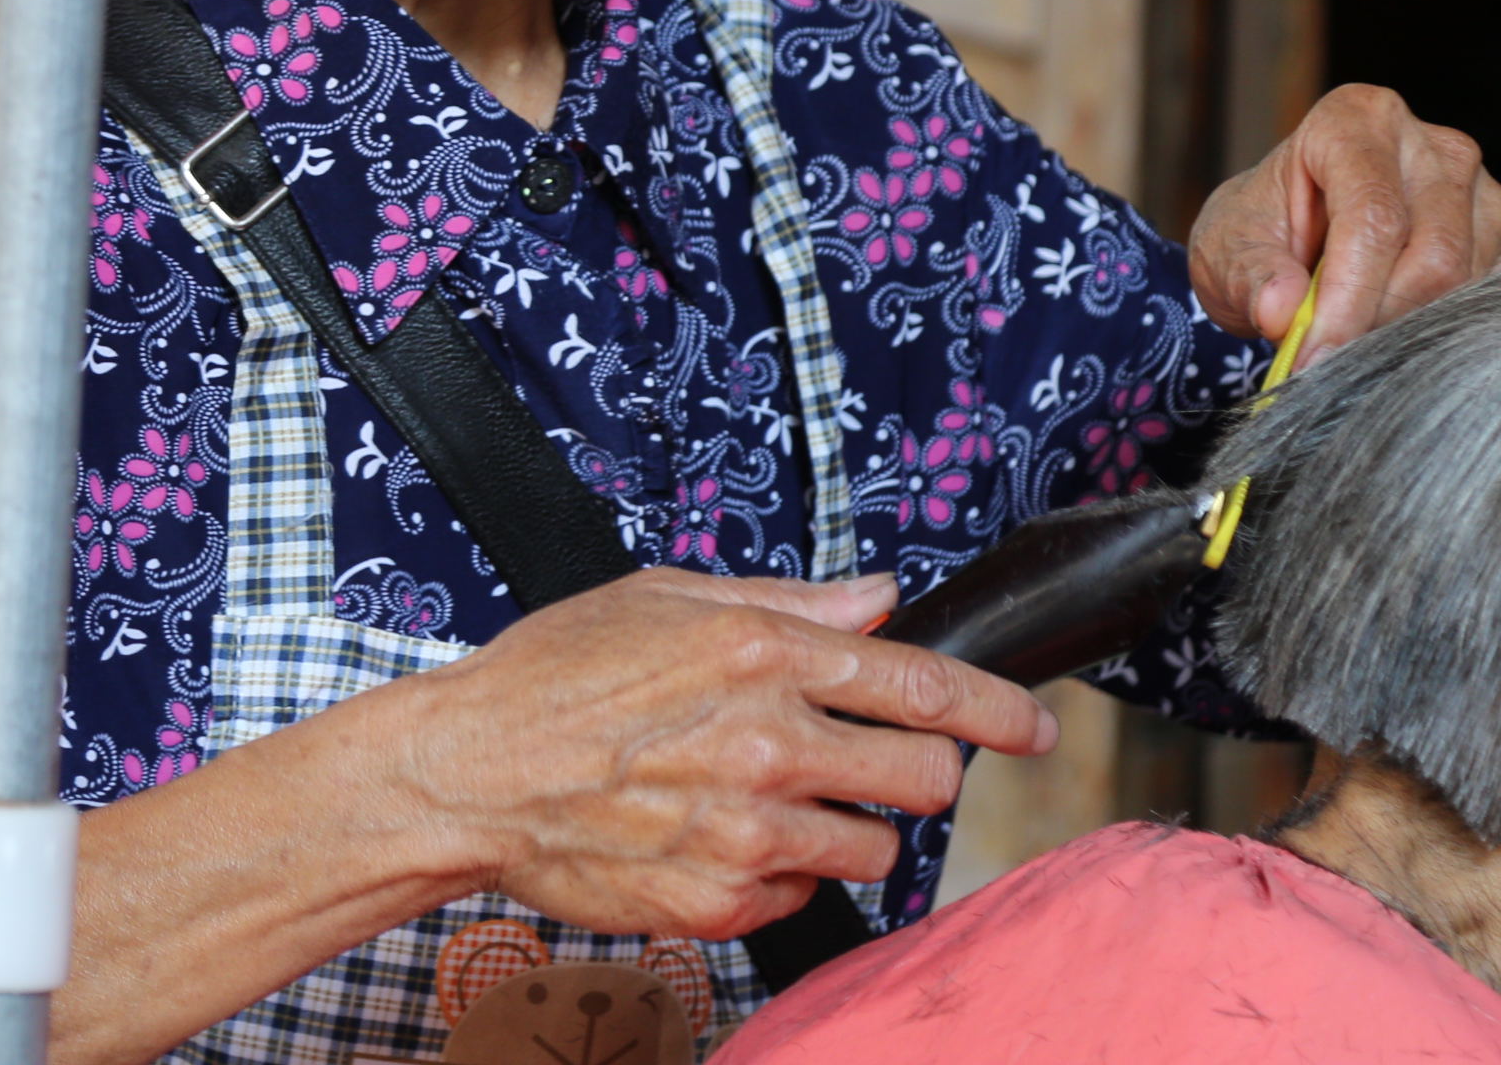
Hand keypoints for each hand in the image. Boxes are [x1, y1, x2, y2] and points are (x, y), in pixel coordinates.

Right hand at [386, 569, 1057, 942]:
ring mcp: (750, 832)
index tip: (1031, 726)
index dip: (999, 709)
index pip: (925, 684)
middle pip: (927, 780)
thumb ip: (785, 602)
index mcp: (762, 654)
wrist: (469, 773)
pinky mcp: (723, 901)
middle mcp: (769, 743)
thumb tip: (873, 598)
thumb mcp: (663, 598)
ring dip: (848, 825)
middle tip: (880, 763)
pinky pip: (802, 894)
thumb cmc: (551, 676)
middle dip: (922, 771)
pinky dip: (781, 870)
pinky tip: (721, 834)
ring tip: (774, 798)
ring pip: (876, 847)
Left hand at [1188, 83, 1500, 363]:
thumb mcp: (1228, 249)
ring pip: (1468, 282)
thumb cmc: (1261, 232)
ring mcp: (1481, 189)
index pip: (1374, 216)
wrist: (1295, 238)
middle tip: (1331, 357)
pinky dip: (1451, 331)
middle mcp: (1432, 146)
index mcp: (1356, 120)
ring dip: (1410, 329)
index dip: (1347, 296)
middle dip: (1379, 320)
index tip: (1316, 355)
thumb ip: (1250, 277)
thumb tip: (1282, 312)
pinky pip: (1500, 298)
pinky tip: (1402, 332)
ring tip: (1355, 333)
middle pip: (1434, 254)